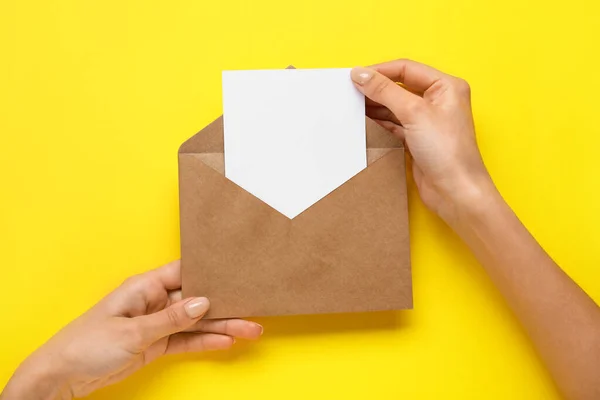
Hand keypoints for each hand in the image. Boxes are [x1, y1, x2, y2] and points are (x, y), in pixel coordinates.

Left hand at [1, 260, 262, 399]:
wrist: (63, 377)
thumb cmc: (86, 344)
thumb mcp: (132, 331)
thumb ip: (170, 318)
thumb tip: (203, 302)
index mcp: (144, 286)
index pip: (185, 272)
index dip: (210, 271)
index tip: (236, 272)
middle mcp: (154, 301)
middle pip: (197, 300)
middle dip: (224, 305)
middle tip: (253, 309)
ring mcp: (157, 324)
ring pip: (196, 322)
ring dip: (222, 326)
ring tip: (251, 329)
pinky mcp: (156, 345)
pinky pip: (186, 340)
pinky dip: (206, 341)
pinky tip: (228, 341)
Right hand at [351, 59, 495, 224]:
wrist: (454, 191)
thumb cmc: (447, 151)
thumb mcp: (413, 113)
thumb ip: (385, 91)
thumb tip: (361, 74)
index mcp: (446, 86)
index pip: (406, 69)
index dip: (380, 70)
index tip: (356, 76)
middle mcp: (439, 100)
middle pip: (400, 86)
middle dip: (376, 87)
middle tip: (350, 89)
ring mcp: (428, 121)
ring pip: (395, 105)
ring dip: (376, 104)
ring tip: (353, 104)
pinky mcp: (418, 139)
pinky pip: (395, 123)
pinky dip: (380, 121)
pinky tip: (365, 119)